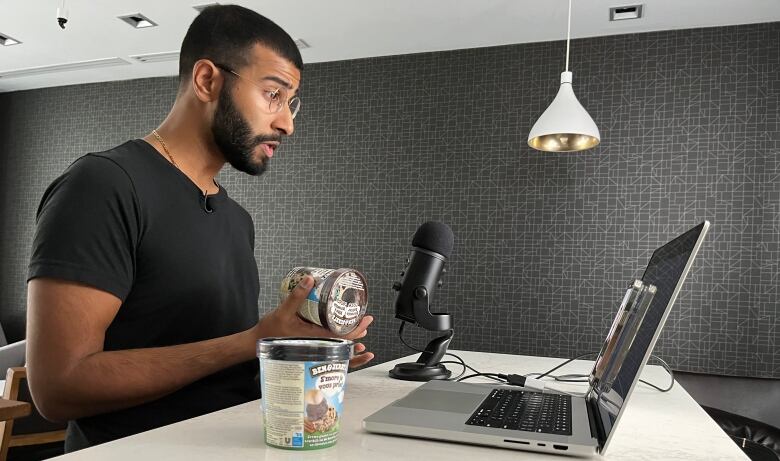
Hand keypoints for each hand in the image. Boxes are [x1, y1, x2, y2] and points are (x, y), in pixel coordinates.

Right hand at [255, 275, 374, 368]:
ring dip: (350, 340)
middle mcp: (316, 345)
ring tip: (360, 330)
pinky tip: (342, 337)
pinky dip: (338, 344)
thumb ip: (297, 295)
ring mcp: (313, 347)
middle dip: (357, 332)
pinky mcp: (308, 345)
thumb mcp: (283, 310)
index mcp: (313, 339)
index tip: (365, 320)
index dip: (355, 329)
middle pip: (343, 343)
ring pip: (337, 349)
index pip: (341, 337)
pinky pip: (327, 348)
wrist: (256, 343)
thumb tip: (310, 278)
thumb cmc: (269, 329)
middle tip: (367, 320)